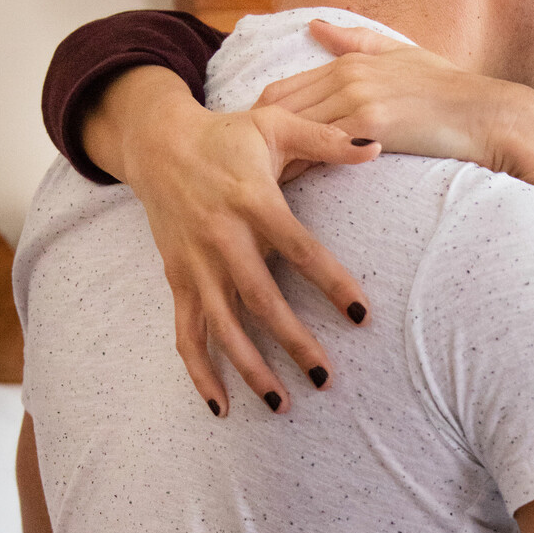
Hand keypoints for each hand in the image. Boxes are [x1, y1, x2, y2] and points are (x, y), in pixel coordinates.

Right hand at [104, 72, 379, 414]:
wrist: (156, 142)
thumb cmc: (226, 136)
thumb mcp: (276, 124)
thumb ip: (327, 139)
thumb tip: (377, 145)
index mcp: (253, 202)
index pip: (300, 250)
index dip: (332, 283)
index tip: (361, 316)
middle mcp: (222, 239)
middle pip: (261, 301)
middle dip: (293, 342)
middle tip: (326, 377)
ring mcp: (196, 265)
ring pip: (222, 328)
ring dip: (249, 369)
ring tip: (283, 403)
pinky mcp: (177, 280)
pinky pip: (186, 334)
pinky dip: (199, 373)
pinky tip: (222, 408)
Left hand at [258, 20, 527, 174]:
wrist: (489, 116)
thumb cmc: (452, 92)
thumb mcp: (403, 55)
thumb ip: (356, 42)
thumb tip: (314, 26)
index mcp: (349, 61)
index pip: (283, 91)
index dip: (262, 121)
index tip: (251, 149)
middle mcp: (347, 75)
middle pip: (278, 109)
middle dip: (257, 141)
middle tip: (242, 172)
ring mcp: (357, 98)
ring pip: (294, 128)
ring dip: (274, 158)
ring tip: (255, 186)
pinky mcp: (371, 125)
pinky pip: (322, 147)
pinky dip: (303, 167)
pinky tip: (291, 189)